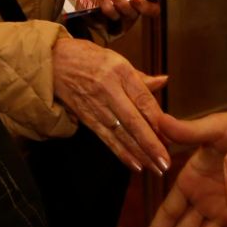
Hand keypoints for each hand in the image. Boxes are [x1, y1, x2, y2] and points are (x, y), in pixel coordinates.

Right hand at [51, 37, 170, 173]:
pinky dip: (121, 152)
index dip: (158, 119)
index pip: (143, 98)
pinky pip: (106, 138)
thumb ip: (140, 77)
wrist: (53, 62)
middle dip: (151, 144)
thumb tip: (164, 81)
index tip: (173, 136)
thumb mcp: (116, 59)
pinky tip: (135, 165)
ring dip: (139, 153)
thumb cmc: (89, 58)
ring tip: (155, 168)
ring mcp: (95, 104)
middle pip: (133, 120)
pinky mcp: (86, 117)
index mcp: (120, 70)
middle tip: (166, 162)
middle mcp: (108, 88)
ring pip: (120, 133)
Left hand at [91, 0, 161, 29]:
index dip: (151, 4)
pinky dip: (104, 6)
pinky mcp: (108, 16)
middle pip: (146, 13)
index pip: (155, 6)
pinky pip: (109, 16)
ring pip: (126, 15)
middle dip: (141, 7)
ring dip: (118, 4)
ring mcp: (122, 14)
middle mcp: (137, 8)